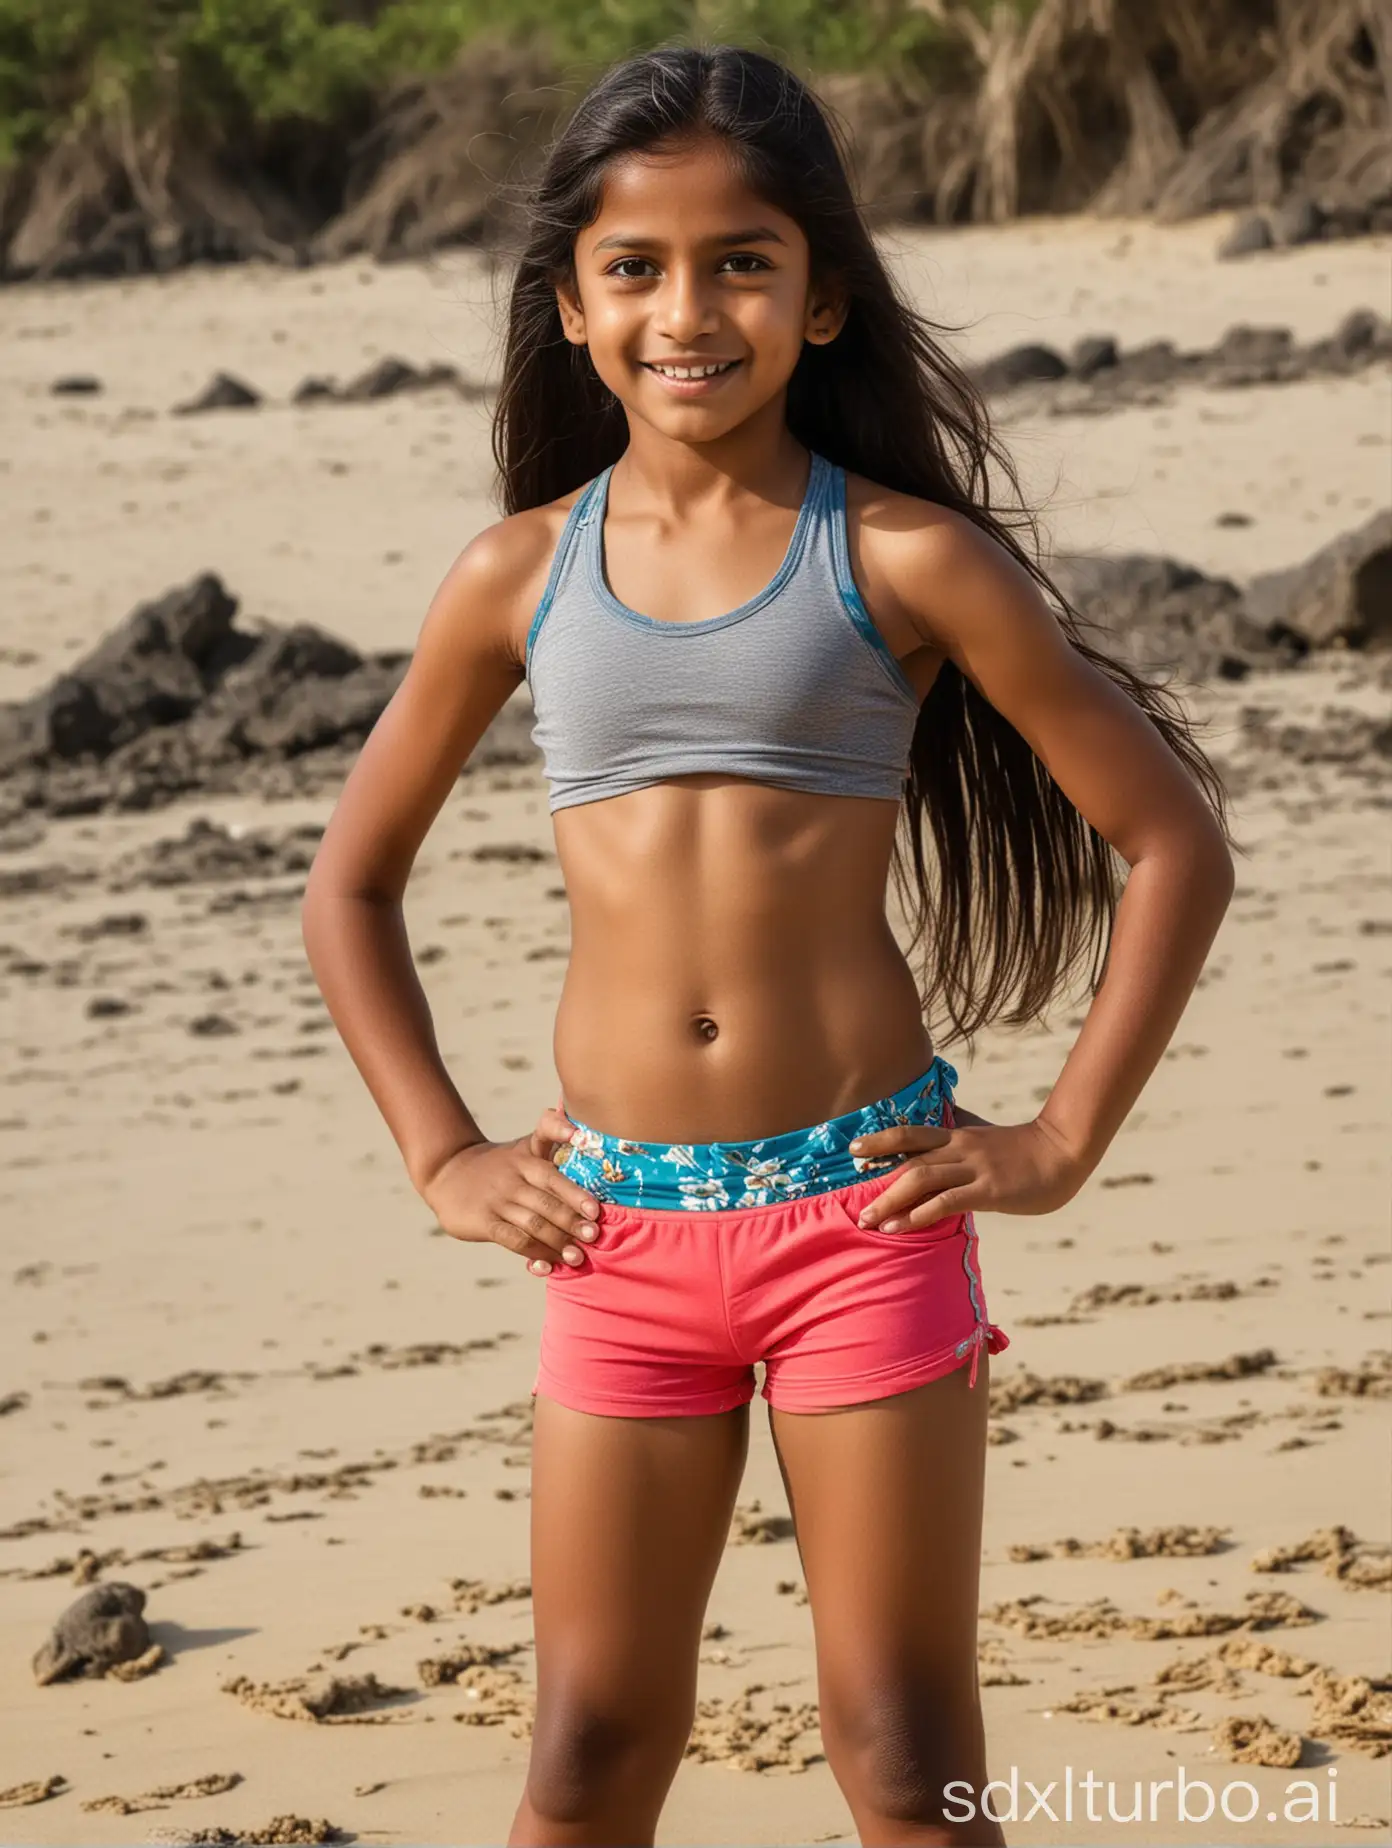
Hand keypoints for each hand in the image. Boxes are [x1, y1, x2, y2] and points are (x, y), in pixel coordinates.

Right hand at [421, 1106, 599, 1276]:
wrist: (448, 1172)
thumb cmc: (500, 1164)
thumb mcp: (523, 1145)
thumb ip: (550, 1133)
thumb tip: (580, 1131)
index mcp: (527, 1159)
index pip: (553, 1176)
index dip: (575, 1193)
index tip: (595, 1210)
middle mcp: (513, 1179)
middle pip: (546, 1202)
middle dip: (572, 1222)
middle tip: (592, 1237)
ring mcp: (498, 1201)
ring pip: (532, 1224)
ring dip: (557, 1242)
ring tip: (577, 1257)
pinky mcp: (483, 1222)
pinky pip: (512, 1240)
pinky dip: (533, 1253)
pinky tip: (547, 1264)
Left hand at [849, 1107, 1086, 1229]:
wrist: (1063, 1153)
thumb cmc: (1024, 1148)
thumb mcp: (986, 1134)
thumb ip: (962, 1128)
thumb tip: (943, 1118)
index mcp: (957, 1134)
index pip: (910, 1133)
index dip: (880, 1139)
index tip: (854, 1149)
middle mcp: (960, 1148)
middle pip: (908, 1156)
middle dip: (878, 1179)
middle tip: (855, 1200)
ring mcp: (973, 1168)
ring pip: (921, 1179)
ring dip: (890, 1201)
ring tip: (869, 1220)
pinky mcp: (988, 1190)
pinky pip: (945, 1202)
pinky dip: (917, 1215)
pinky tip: (900, 1226)